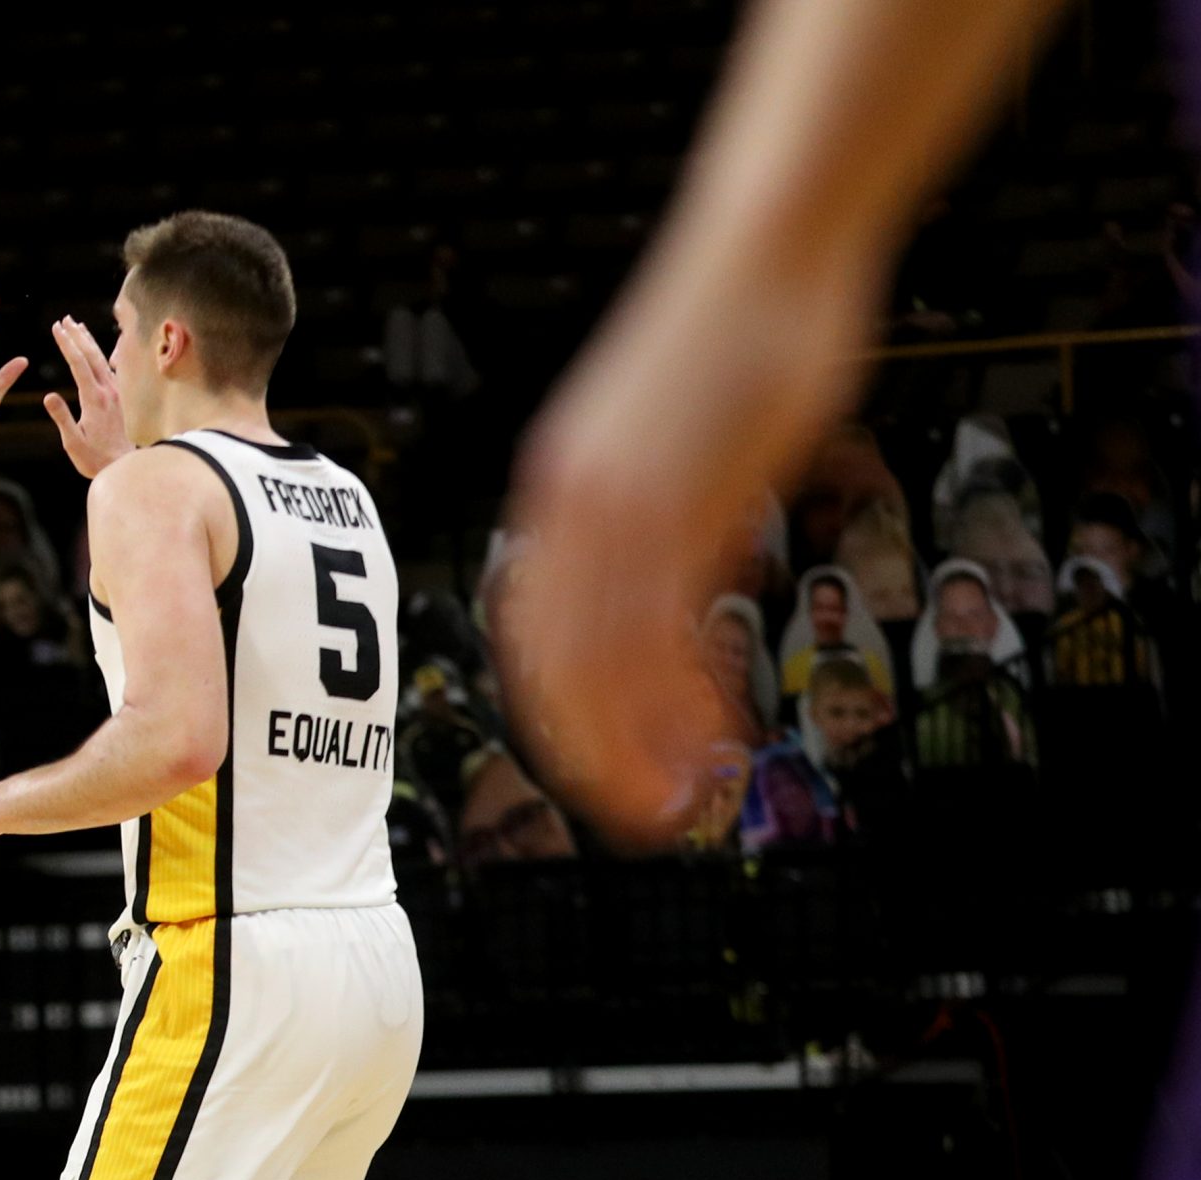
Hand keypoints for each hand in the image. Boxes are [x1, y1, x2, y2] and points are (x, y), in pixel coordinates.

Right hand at [44, 315, 130, 476]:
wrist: (121, 466)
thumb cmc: (94, 458)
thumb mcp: (73, 442)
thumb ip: (62, 417)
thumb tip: (48, 396)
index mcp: (94, 399)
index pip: (78, 364)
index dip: (66, 344)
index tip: (56, 328)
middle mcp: (108, 391)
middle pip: (91, 355)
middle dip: (77, 335)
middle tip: (64, 319)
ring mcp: (115, 393)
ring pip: (101, 359)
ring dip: (88, 341)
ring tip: (77, 325)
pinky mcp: (119, 397)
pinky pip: (108, 368)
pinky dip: (98, 354)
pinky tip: (94, 350)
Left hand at [501, 249, 873, 846]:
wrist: (768, 244)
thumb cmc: (738, 327)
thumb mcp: (678, 434)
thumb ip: (669, 506)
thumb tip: (688, 567)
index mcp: (561, 488)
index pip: (533, 627)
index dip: (561, 705)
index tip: (596, 756)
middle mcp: (569, 508)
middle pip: (553, 664)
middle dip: (587, 751)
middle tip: (630, 814)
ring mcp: (620, 508)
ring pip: (603, 666)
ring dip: (633, 750)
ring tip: (671, 808)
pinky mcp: (681, 504)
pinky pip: (664, 634)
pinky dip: (684, 706)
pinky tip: (718, 746)